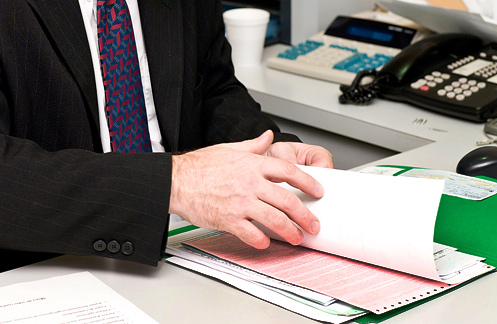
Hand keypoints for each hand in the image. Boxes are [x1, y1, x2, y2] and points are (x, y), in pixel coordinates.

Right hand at [169, 131, 323, 248]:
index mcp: (253, 164)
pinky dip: (261, 240)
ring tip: (297, 237)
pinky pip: (251, 233)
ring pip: (274, 219)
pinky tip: (266, 242)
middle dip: (305, 215)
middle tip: (313, 224)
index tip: (318, 191)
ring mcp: (240, 202)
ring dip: (290, 231)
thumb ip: (253, 145)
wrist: (175, 180)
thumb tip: (268, 136)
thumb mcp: (229, 148)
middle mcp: (250, 183)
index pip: (289, 172)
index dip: (308, 182)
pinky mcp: (228, 219)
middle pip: (287, 200)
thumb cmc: (199, 166)